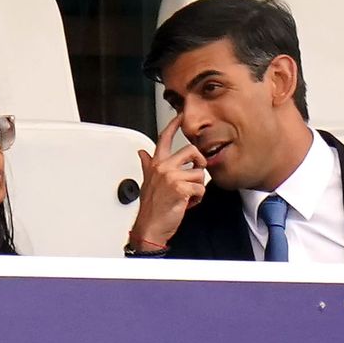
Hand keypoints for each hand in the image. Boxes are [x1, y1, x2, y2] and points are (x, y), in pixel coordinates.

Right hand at [130, 115, 205, 250]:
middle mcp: (163, 167)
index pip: (164, 138)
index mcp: (156, 164)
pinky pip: (201, 188)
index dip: (173, 125)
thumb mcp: (147, 182)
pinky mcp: (180, 188)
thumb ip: (147, 165)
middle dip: (199, 163)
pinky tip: (188, 203)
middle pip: (191, 151)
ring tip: (186, 196)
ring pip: (199, 173)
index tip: (181, 115)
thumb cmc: (151, 207)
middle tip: (196, 173)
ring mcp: (171, 177)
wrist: (150, 227)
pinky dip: (198, 198)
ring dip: (197, 187)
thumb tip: (143, 153)